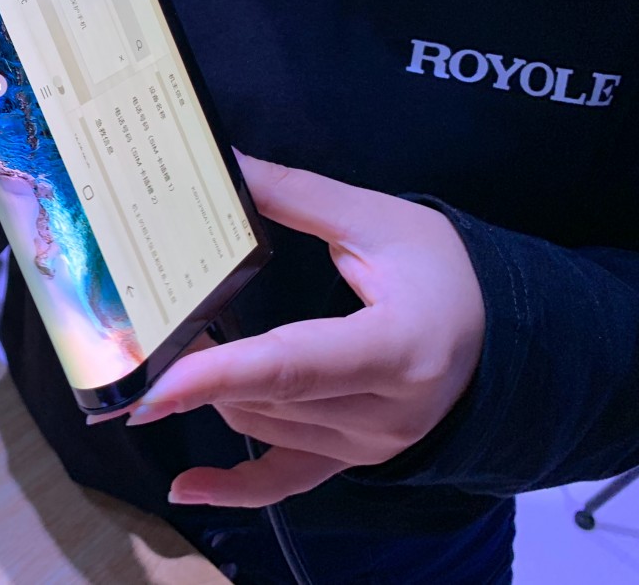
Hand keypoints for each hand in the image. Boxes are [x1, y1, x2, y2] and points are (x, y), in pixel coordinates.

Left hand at [126, 152, 485, 507]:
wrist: (501, 332)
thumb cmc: (447, 271)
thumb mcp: (380, 221)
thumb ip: (296, 197)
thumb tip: (223, 163)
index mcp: (397, 348)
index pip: (292, 366)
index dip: (218, 375)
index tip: (152, 387)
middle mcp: (384, 413)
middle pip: (263, 396)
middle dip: (198, 363)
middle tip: (149, 320)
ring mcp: (368, 446)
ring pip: (260, 424)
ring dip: (213, 389)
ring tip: (180, 343)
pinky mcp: (354, 460)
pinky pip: (285, 483)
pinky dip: (232, 487)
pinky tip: (183, 486)